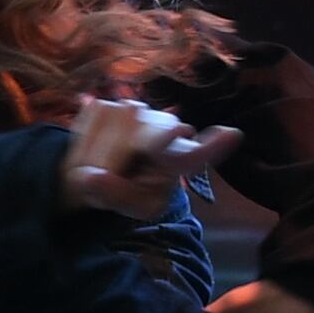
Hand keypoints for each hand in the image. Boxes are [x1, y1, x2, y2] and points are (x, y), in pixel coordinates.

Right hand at [54, 100, 223, 222]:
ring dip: (96, 153)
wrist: (100, 174)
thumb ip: (116, 197)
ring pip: (115, 125)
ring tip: (99, 168)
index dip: (213, 145)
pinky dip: (83, 141)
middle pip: (144, 138)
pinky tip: (92, 151)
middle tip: (98, 181)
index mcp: (183, 158)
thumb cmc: (129, 192)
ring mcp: (137, 110)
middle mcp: (167, 126)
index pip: (199, 151)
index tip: (229, 135)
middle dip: (116, 160)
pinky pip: (92, 119)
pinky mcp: (107, 104)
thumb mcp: (132, 207)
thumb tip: (90, 177)